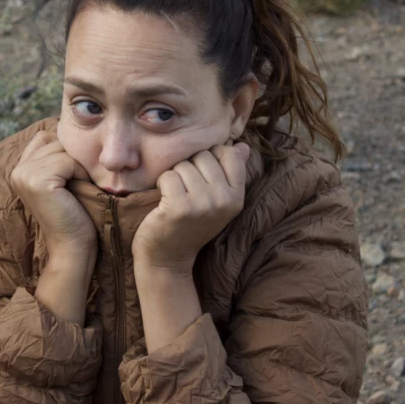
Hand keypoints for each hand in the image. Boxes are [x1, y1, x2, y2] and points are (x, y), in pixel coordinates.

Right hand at [10, 130, 96, 265]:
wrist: (73, 247)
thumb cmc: (76, 214)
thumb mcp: (65, 179)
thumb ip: (59, 155)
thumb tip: (71, 127)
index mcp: (20, 168)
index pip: (47, 136)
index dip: (67, 151)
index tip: (74, 176)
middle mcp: (17, 169)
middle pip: (56, 139)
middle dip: (74, 157)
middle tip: (79, 183)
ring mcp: (24, 174)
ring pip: (63, 148)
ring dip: (79, 166)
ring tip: (78, 188)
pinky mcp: (35, 180)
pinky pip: (67, 160)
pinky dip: (80, 173)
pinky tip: (78, 191)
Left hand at [131, 142, 249, 275]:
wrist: (168, 258)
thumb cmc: (190, 224)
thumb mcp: (217, 201)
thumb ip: (230, 172)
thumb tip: (242, 145)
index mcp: (236, 197)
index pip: (229, 153)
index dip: (211, 156)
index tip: (202, 175)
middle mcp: (224, 201)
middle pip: (203, 155)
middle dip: (190, 167)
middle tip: (186, 191)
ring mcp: (202, 204)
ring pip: (184, 164)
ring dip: (175, 177)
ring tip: (176, 197)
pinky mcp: (179, 207)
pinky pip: (168, 175)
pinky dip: (161, 184)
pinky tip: (164, 202)